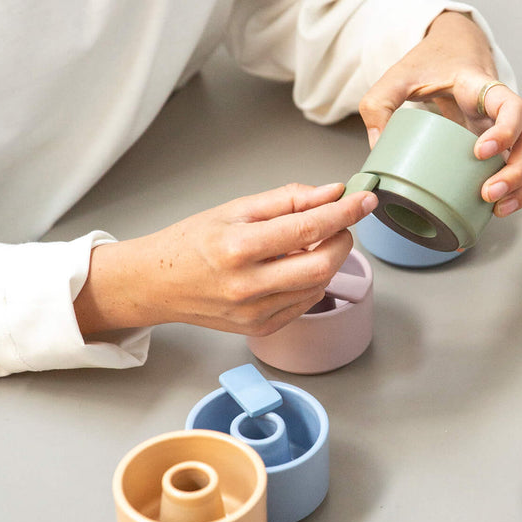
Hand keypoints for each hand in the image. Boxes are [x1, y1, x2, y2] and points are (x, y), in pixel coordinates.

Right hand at [74, 182, 377, 334]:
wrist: (158, 283)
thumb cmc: (192, 242)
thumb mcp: (237, 208)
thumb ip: (289, 199)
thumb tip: (333, 192)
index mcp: (238, 248)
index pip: (309, 229)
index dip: (345, 211)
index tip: (364, 198)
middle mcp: (247, 286)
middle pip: (322, 264)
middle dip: (343, 239)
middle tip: (340, 221)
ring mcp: (254, 313)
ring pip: (318, 284)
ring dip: (328, 259)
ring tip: (309, 241)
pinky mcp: (260, 328)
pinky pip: (305, 302)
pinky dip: (312, 280)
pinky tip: (295, 265)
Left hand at [359, 11, 521, 216]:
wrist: (451, 47)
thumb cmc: (430, 60)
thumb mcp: (398, 75)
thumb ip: (379, 104)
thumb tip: (378, 146)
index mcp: (482, 87)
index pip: (512, 106)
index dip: (506, 130)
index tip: (481, 152)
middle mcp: (501, 109)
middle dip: (517, 171)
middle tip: (488, 193)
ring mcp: (506, 126)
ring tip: (496, 208)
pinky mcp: (502, 141)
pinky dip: (520, 189)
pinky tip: (499, 208)